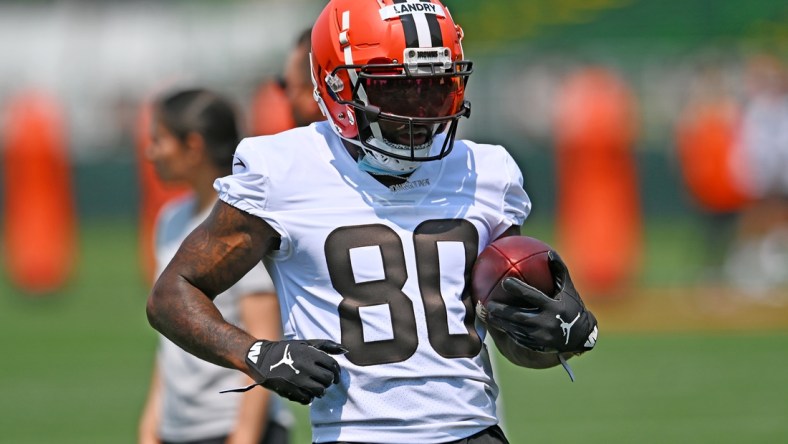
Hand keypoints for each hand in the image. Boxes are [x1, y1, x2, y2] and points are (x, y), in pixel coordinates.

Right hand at [222, 339, 346, 404]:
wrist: (260, 359)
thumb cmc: (286, 350)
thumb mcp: (304, 344)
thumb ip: (325, 346)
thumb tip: (345, 350)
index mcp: (310, 353)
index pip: (332, 365)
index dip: (337, 372)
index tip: (336, 376)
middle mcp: (305, 366)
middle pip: (328, 379)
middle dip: (328, 382)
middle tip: (324, 381)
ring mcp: (298, 380)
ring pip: (320, 391)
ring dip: (320, 391)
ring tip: (315, 387)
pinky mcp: (290, 391)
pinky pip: (308, 399)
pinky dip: (309, 397)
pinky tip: (304, 391)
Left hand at [485, 251, 597, 353]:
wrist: (581, 335)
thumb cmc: (572, 306)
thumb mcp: (568, 289)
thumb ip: (559, 270)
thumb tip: (549, 252)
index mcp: (554, 307)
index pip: (534, 296)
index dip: (519, 289)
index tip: (506, 281)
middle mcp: (547, 323)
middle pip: (520, 317)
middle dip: (502, 312)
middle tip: (488, 304)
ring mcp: (542, 337)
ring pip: (516, 330)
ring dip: (499, 323)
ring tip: (485, 315)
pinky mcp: (537, 346)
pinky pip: (518, 339)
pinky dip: (506, 331)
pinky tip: (495, 325)